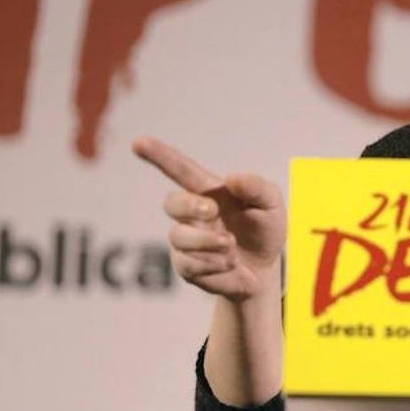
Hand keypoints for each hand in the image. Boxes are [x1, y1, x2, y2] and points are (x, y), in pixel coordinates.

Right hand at [133, 137, 285, 301]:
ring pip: (180, 237)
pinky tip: (231, 263)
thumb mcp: (271, 204)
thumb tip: (233, 178)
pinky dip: (214, 263)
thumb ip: (257, 187)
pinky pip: (188, 264)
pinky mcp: (185, 266)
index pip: (181, 170)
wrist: (266, 268)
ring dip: (208, 240)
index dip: (160, 156)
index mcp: (210, 191)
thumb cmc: (265, 228)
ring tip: (232, 244)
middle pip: (173, 203)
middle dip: (190, 206)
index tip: (138, 142)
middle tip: (213, 211)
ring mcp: (186, 240)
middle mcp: (193, 213)